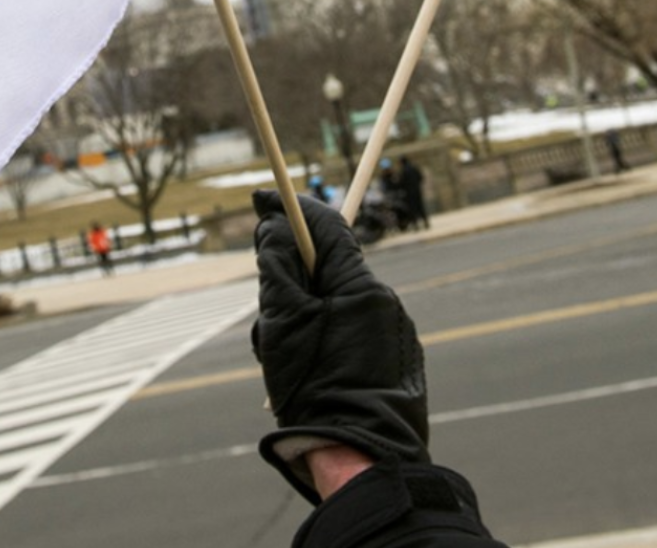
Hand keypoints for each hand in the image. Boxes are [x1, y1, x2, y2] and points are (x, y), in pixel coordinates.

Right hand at [251, 190, 428, 501]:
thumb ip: (278, 268)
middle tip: (269, 323)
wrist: (360, 458)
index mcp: (360, 287)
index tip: (262, 199)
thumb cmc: (316, 391)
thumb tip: (277, 225)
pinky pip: (350, 336)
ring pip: (334, 307)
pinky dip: (324, 344)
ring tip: (287, 367)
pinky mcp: (394, 362)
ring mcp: (393, 334)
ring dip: (303, 322)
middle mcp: (385, 303)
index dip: (292, 209)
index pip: (326, 226)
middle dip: (290, 286)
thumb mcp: (282, 324)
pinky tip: (311, 382)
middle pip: (325, 270)